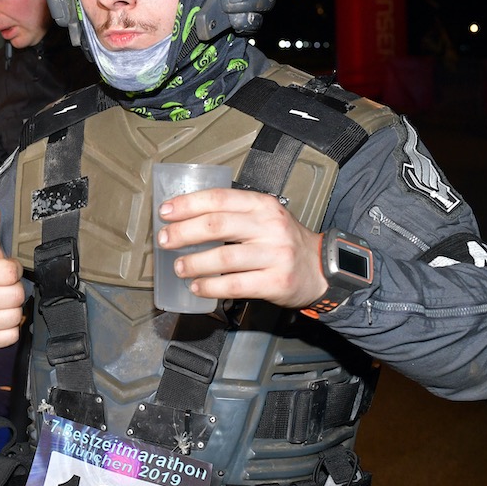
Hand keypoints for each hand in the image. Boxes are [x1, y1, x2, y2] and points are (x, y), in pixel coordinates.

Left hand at [156, 186, 326, 308]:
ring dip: (193, 263)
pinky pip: (235, 285)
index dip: (187, 204)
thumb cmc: (283, 242)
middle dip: (183, 233)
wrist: (322, 268)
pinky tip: (197, 286)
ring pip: (223, 257)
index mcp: (262, 205)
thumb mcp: (264, 218)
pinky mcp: (276, 282)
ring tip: (178, 267)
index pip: (219, 198)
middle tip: (164, 240)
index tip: (165, 212)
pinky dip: (210, 287)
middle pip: (217, 225)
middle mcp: (270, 227)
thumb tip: (183, 219)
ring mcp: (275, 255)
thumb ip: (232, 214)